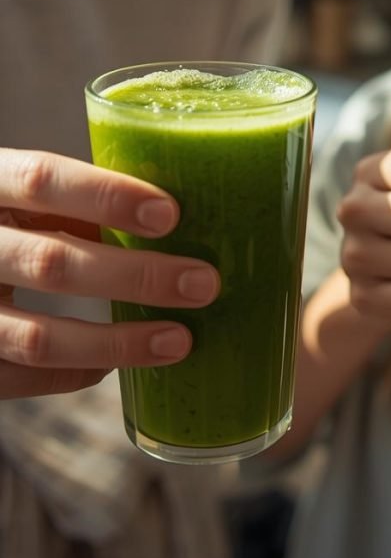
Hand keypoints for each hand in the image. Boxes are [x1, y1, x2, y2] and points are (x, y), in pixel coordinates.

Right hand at [0, 148, 219, 397]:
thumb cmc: (11, 224)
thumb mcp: (30, 200)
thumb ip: (82, 206)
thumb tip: (180, 225)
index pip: (41, 180)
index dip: (107, 196)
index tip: (170, 214)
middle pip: (52, 263)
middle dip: (138, 276)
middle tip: (204, 283)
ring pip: (37, 337)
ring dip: (117, 342)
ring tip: (180, 341)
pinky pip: (21, 377)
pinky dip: (76, 371)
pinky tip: (117, 364)